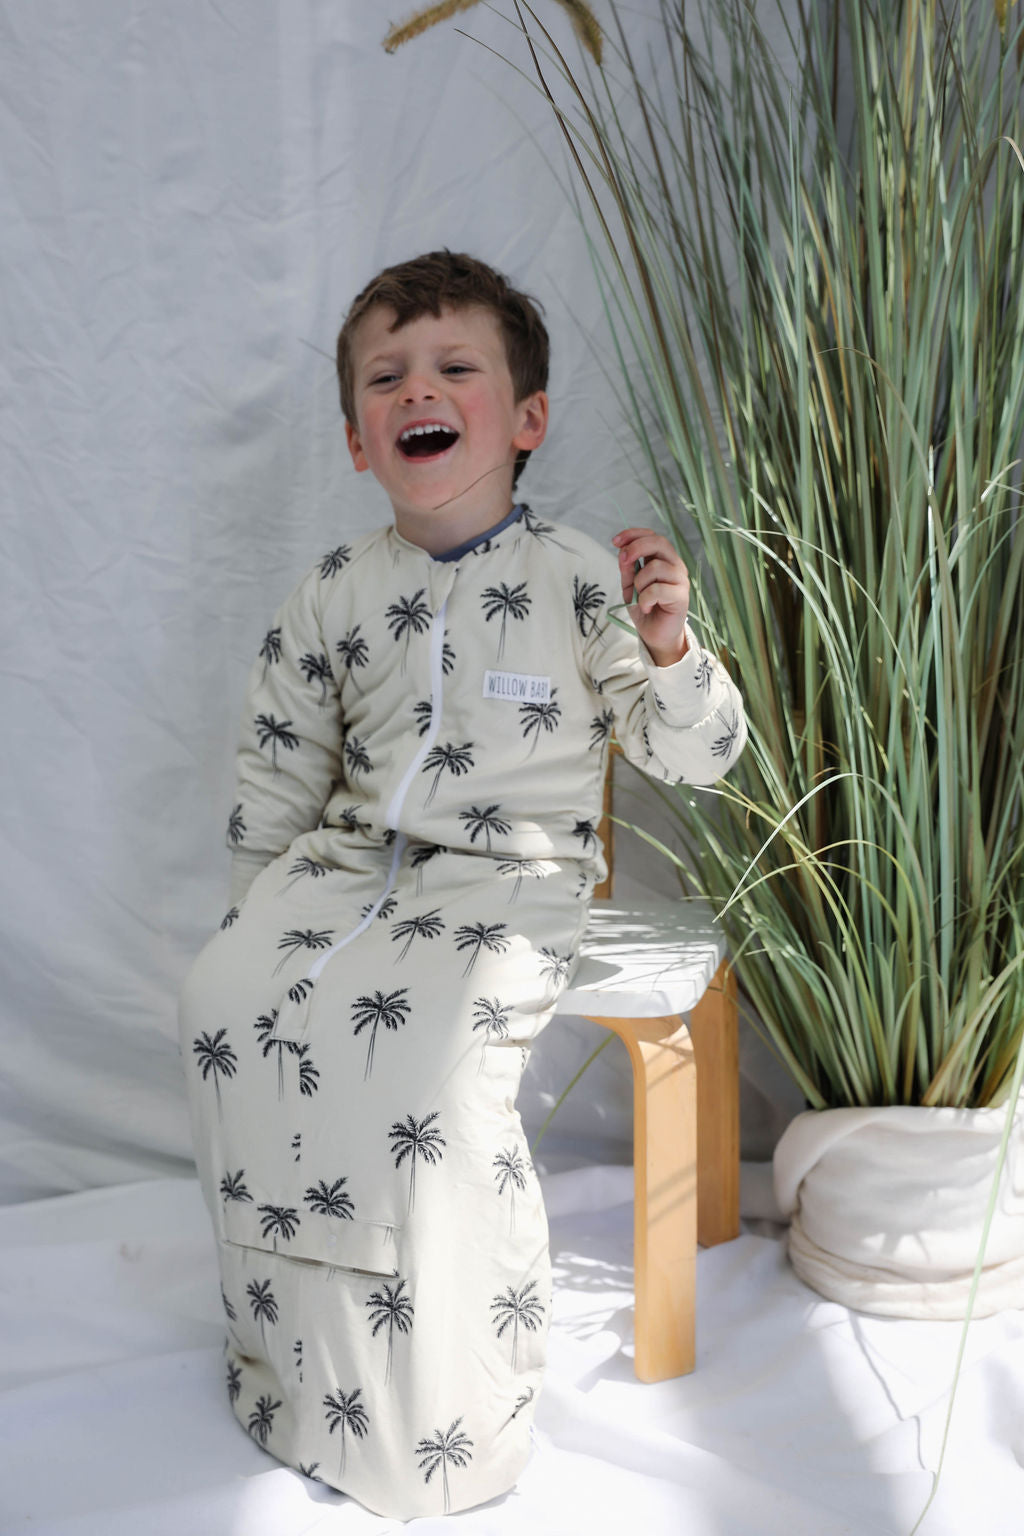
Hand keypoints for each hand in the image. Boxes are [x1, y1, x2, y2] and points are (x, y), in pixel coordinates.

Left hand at [612, 527, 689, 666]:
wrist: (655, 634)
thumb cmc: (645, 607)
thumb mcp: (629, 586)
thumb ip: (627, 569)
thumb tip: (623, 552)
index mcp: (663, 559)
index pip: (651, 536)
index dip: (633, 534)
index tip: (615, 541)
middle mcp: (674, 565)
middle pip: (659, 542)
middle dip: (636, 548)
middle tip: (623, 561)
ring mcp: (680, 579)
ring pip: (655, 567)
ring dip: (639, 582)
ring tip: (639, 596)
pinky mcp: (681, 596)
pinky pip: (657, 589)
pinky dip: (645, 599)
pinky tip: (646, 606)